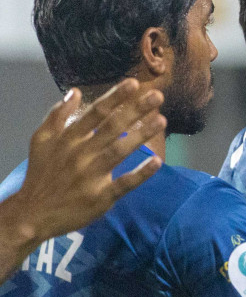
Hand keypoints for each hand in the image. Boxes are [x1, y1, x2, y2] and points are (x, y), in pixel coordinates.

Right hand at [7, 80, 165, 246]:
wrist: (32, 212)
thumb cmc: (42, 173)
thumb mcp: (41, 140)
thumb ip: (57, 115)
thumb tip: (74, 92)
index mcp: (67, 139)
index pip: (95, 113)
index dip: (115, 98)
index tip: (134, 83)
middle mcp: (80, 154)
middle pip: (111, 128)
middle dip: (135, 110)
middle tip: (157, 95)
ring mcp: (91, 176)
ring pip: (119, 151)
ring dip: (141, 136)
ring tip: (161, 121)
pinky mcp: (100, 197)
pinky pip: (124, 183)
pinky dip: (140, 174)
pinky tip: (157, 161)